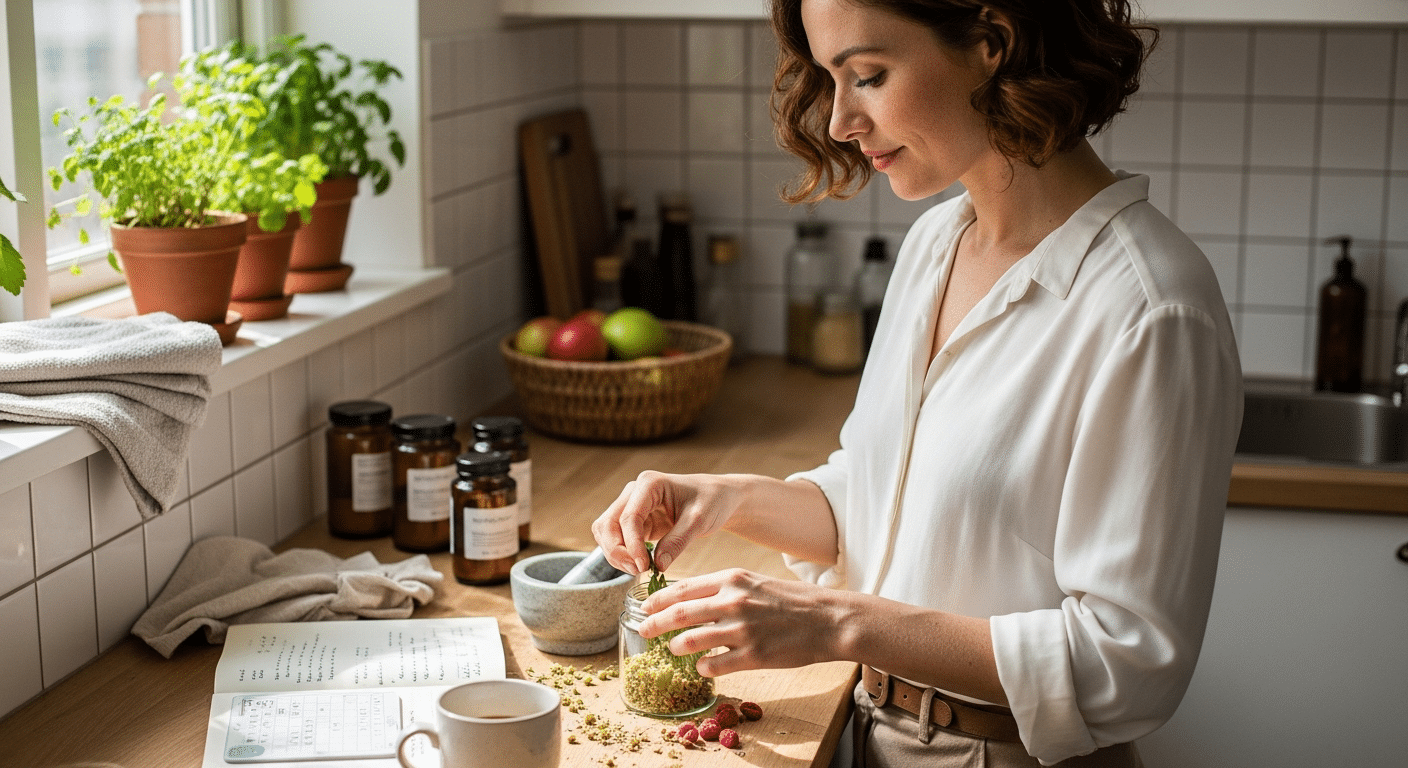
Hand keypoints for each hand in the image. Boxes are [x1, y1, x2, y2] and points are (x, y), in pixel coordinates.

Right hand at [591, 471, 743, 574]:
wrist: (718, 497)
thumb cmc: (712, 501)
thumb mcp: (700, 521)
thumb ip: (678, 541)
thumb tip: (658, 565)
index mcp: (650, 484)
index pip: (629, 517)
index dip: (632, 544)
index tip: (643, 566)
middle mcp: (634, 492)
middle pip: (608, 524)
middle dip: (617, 550)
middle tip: (638, 570)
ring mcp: (631, 505)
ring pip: (606, 532)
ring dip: (615, 554)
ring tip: (638, 570)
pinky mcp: (634, 521)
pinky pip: (616, 539)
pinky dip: (621, 554)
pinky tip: (638, 565)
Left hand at [637, 569, 847, 676]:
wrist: (827, 619)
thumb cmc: (790, 601)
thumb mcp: (753, 582)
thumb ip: (723, 588)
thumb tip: (689, 598)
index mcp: (732, 579)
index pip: (682, 588)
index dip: (658, 599)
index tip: (646, 606)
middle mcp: (733, 601)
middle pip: (679, 614)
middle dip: (655, 623)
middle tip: (644, 630)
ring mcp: (742, 630)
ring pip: (691, 641)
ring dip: (676, 647)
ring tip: (673, 649)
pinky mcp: (753, 656)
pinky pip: (714, 664)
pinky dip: (702, 667)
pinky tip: (703, 666)